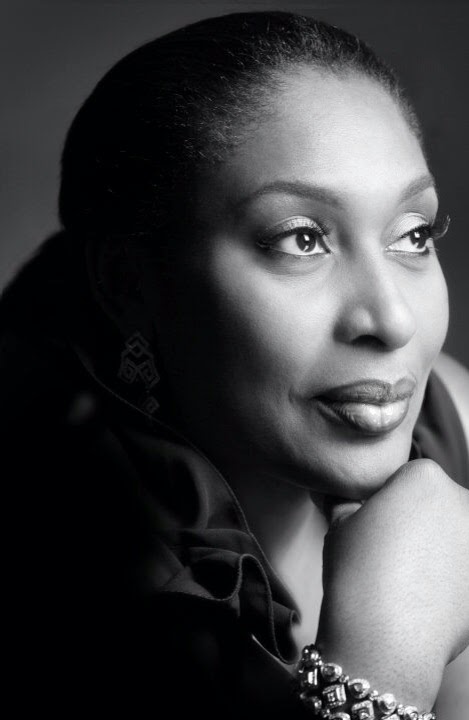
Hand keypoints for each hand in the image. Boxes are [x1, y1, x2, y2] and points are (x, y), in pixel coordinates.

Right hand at [315, 459, 468, 710]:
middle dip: (419, 522)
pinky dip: (452, 579)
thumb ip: (353, 500)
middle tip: (391, 552)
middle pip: (437, 504)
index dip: (386, 501)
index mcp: (426, 476)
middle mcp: (463, 501)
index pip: (406, 477)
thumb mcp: (338, 523)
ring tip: (410, 578)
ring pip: (455, 537)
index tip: (373, 525)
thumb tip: (355, 500)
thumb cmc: (359, 575)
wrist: (387, 641)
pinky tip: (427, 599)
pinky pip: (464, 570)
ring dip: (439, 549)